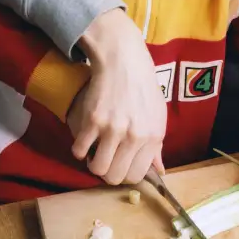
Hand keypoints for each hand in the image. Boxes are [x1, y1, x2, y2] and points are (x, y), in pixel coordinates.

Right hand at [67, 9, 166, 184]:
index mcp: (153, 136)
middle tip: (106, 159)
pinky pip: (79, 150)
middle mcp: (135, 136)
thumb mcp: (157, 115)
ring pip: (96, 168)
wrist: (124, 61)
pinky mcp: (92, 120)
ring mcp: (113, 129)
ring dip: (93, 163)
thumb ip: (156, 146)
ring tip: (95, 150)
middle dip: (108, 172)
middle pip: (115, 177)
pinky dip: (79, 149)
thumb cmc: (143, 88)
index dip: (125, 174)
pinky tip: (85, 138)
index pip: (136, 176)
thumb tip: (159, 171)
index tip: (120, 165)